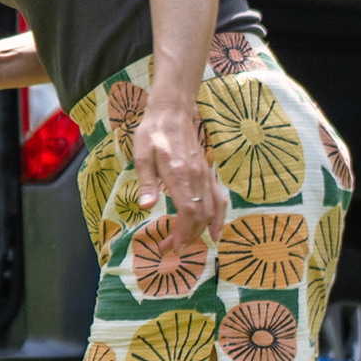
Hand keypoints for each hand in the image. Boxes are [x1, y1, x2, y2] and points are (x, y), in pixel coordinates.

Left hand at [123, 90, 224, 272]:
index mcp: (179, 174)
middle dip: (188, 236)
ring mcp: (206, 175)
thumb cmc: (153, 133)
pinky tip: (215, 231)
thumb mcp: (141, 155)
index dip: (182, 232)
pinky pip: (219, 199)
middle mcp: (197, 177)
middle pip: (201, 215)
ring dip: (202, 231)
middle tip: (171, 248)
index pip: (188, 211)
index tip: (171, 245)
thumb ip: (146, 182)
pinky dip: (219, 218)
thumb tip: (146, 206)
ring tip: (188, 244)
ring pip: (212, 210)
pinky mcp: (208, 174)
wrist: (173, 112)